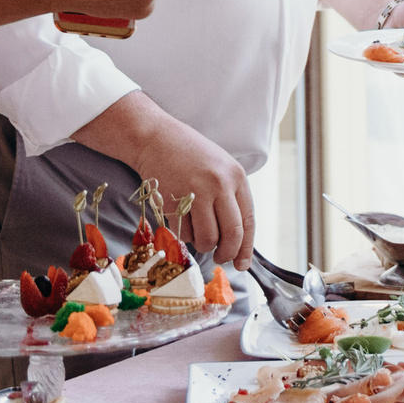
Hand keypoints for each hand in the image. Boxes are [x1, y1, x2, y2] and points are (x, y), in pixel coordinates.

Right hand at [73, 92, 254, 266]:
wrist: (155, 138)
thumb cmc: (190, 156)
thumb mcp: (220, 169)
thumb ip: (231, 198)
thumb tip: (237, 241)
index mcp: (236, 176)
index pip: (248, 221)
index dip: (246, 248)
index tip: (242, 264)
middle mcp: (219, 184)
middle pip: (232, 234)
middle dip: (226, 253)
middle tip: (219, 257)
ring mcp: (195, 192)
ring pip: (208, 239)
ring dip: (203, 245)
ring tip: (197, 232)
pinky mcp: (172, 201)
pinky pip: (184, 233)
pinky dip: (184, 234)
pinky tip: (181, 217)